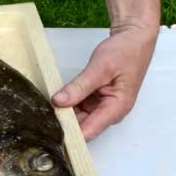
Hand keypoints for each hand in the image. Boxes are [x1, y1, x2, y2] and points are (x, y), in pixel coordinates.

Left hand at [51, 26, 157, 140]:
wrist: (133, 40)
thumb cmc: (125, 52)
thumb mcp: (100, 68)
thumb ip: (79, 86)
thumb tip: (59, 102)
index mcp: (116, 109)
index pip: (89, 131)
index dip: (70, 135)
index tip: (51, 132)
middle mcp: (109, 113)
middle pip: (82, 127)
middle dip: (63, 124)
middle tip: (42, 118)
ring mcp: (101, 107)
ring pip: (78, 118)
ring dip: (63, 115)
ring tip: (44, 110)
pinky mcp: (95, 101)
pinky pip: (77, 108)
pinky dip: (67, 105)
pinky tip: (54, 102)